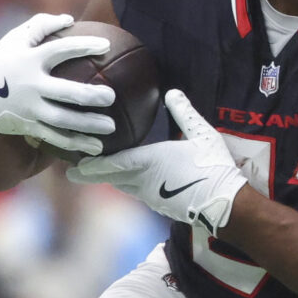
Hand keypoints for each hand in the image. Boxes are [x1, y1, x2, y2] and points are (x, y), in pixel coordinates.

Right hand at [0, 13, 113, 155]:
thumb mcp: (14, 39)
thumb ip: (41, 25)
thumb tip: (70, 18)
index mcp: (29, 60)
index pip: (60, 50)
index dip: (83, 46)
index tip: (105, 46)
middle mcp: (30, 86)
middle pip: (66, 92)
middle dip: (90, 96)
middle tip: (111, 97)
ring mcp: (29, 108)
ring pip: (63, 120)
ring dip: (88, 125)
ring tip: (111, 127)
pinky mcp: (28, 126)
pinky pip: (55, 137)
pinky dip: (75, 144)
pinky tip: (95, 147)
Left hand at [70, 90, 249, 234]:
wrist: (225, 203)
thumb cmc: (213, 166)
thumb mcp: (201, 134)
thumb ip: (184, 113)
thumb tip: (172, 92)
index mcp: (150, 162)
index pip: (114, 163)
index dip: (93, 164)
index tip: (75, 165)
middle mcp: (144, 182)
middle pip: (112, 178)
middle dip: (91, 175)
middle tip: (72, 173)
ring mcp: (151, 196)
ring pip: (124, 187)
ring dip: (108, 180)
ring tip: (95, 174)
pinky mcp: (160, 205)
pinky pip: (137, 193)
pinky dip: (126, 186)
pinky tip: (128, 182)